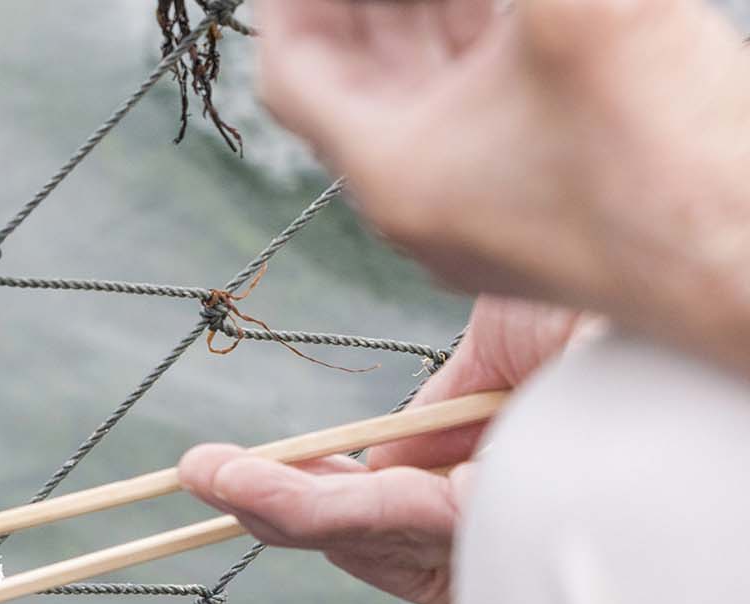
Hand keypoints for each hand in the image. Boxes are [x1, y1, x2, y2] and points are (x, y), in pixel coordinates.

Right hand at [177, 297, 582, 603]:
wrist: (676, 304)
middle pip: (364, 529)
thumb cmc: (610, 318)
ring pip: (359, 533)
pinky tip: (248, 490)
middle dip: (274, 504)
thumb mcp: (501, 351)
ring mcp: (493, 534)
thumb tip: (380, 447)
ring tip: (199, 480)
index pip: (390, 495)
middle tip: (196, 480)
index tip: (240, 471)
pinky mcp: (491, 536)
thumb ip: (437, 405)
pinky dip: (308, 509)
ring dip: (269, 507)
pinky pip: (382, 525)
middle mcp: (496, 516)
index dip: (312, 487)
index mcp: (498, 475)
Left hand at [255, 0, 749, 364]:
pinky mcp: (536, 215)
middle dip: (365, 2)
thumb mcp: (575, 10)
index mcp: (393, 174)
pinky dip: (474, 53)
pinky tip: (500, 9)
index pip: (295, 72)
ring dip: (421, 18)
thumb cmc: (670, 150)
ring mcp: (476, 219)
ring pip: (417, 98)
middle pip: (353, 81)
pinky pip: (476, 121)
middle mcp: (418, 209)